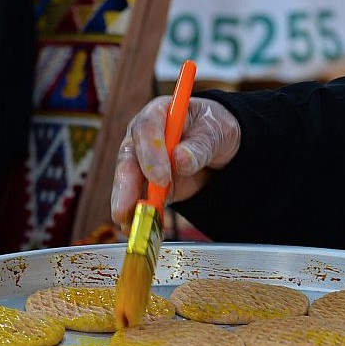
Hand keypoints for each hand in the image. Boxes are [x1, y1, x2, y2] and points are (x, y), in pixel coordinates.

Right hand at [110, 96, 240, 226]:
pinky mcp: (149, 186)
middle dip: (126, 186)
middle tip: (127, 208)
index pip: (146, 130)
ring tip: (128, 225)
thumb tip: (181, 160)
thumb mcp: (213, 133)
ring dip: (127, 206)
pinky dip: (139, 216)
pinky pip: (141, 201)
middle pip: (128, 160)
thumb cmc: (212, 129)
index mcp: (157, 115)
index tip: (160, 177)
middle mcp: (142, 139)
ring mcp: (142, 163)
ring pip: (128, 184)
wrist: (218, 144)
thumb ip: (198, 146)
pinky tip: (137, 230)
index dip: (150, 154)